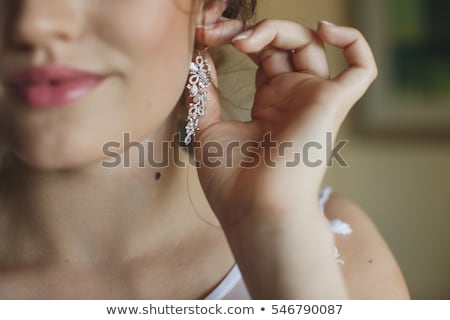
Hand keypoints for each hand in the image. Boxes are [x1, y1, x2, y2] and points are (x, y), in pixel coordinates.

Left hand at [192, 19, 376, 225]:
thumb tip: (197, 58)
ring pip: (311, 45)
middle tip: (218, 33)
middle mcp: (293, 99)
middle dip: (252, 30)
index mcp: (269, 105)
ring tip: (242, 41)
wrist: (254, 209)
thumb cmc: (232, 181)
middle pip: (283, 44)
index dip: (237, 39)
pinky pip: (361, 69)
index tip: (204, 36)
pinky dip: (353, 41)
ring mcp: (313, 100)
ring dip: (277, 29)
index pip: (262, 55)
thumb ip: (204, 92)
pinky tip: (325, 28)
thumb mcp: (207, 128)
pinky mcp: (333, 104)